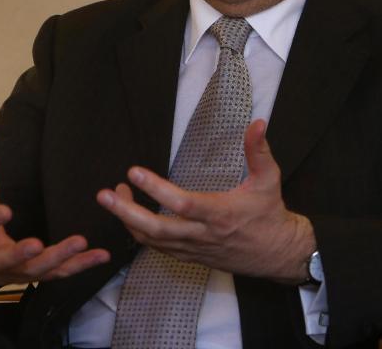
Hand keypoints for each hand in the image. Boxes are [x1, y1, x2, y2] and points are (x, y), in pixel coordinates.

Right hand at [0, 111, 109, 304]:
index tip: (5, 210)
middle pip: (8, 256)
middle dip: (23, 253)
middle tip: (38, 245)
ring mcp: (13, 269)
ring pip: (35, 269)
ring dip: (58, 258)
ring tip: (80, 243)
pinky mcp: (32, 275)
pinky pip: (57, 274)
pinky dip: (79, 266)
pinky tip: (101, 255)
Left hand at [97, 119, 314, 283]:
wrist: (277, 254)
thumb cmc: (270, 214)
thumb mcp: (269, 180)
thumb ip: (258, 151)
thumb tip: (256, 123)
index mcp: (220, 214)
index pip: (182, 204)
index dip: (156, 189)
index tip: (133, 173)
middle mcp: (203, 235)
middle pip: (157, 229)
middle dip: (127, 212)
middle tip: (104, 195)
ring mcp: (194, 249)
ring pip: (153, 241)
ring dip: (128, 220)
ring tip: (114, 196)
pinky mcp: (190, 257)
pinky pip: (158, 249)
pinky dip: (140, 234)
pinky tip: (130, 216)